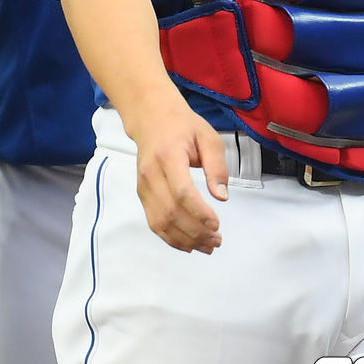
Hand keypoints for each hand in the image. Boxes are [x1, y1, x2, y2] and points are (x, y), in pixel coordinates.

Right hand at [127, 83, 228, 253]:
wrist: (151, 118)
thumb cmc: (182, 126)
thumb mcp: (208, 137)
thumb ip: (217, 166)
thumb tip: (221, 197)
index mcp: (168, 156)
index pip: (181, 191)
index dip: (199, 213)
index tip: (217, 224)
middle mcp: (151, 172)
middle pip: (170, 211)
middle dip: (195, 232)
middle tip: (217, 240)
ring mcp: (143, 185)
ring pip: (160, 221)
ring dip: (185, 239)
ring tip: (207, 246)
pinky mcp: (142, 194)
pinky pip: (154, 222)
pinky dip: (171, 238)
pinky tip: (189, 244)